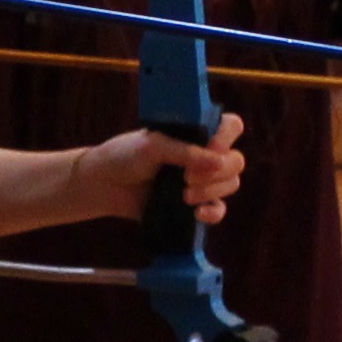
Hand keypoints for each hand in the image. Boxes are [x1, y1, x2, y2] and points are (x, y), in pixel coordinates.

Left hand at [85, 112, 245, 226]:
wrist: (105, 185)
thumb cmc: (125, 156)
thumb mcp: (153, 146)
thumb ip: (185, 152)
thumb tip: (218, 162)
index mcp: (196, 132)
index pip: (231, 127)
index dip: (227, 137)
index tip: (211, 147)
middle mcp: (204, 154)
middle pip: (236, 160)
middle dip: (218, 172)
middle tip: (187, 177)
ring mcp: (202, 180)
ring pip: (231, 184)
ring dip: (212, 191)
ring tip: (184, 195)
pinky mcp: (196, 204)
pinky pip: (219, 210)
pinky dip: (214, 213)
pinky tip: (198, 214)